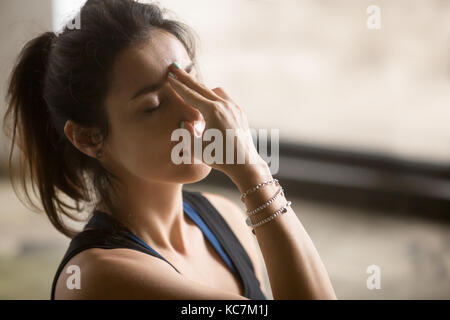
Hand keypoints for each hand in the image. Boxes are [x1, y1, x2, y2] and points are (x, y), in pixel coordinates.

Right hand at [167, 62, 265, 176]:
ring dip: (202, 88)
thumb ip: (186, 132)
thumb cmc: (219, 157)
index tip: (169, 76)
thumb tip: (185, 120)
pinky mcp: (240, 112)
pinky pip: (225, 98)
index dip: (178, 85)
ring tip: (191, 86)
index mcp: (212, 111)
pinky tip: (209, 102)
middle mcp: (224, 105)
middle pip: (201, 88)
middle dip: (186, 78)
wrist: (244, 163)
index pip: (190, 95)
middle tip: (175, 68)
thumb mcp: (195, 147)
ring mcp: (234, 107)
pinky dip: (214, 96)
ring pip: (215, 91)